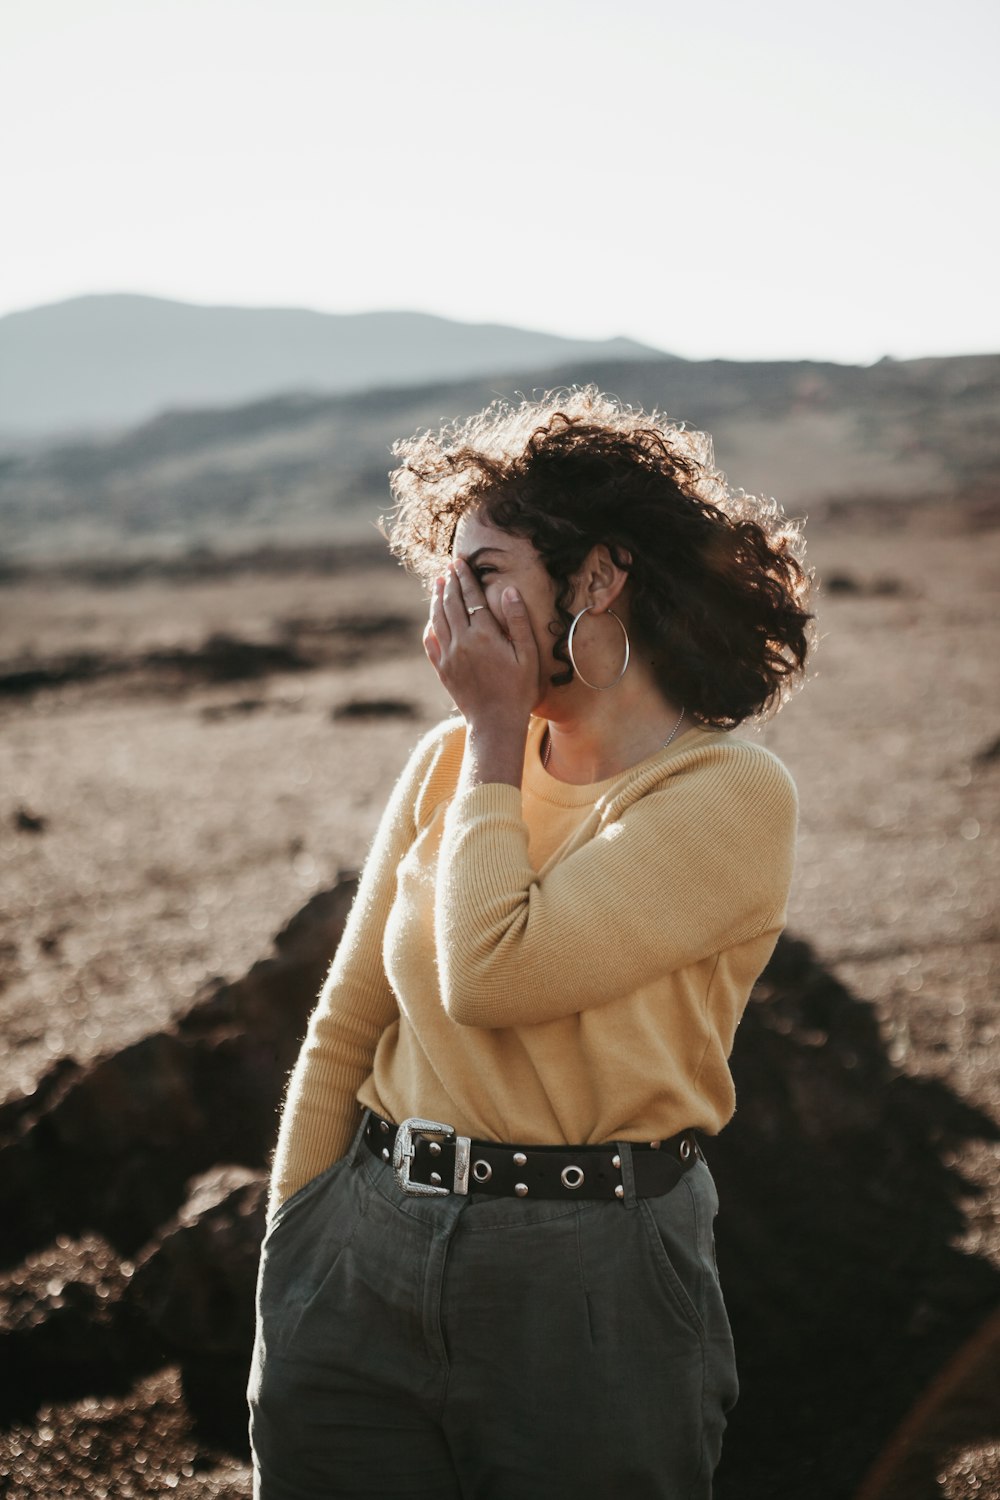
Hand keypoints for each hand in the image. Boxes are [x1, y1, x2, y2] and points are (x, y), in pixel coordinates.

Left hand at [423, 559, 539, 734]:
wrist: (495, 722)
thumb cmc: (518, 689)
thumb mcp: (527, 654)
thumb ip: (518, 621)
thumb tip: (509, 590)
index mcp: (484, 635)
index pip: (472, 597)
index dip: (465, 578)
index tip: (460, 563)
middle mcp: (462, 641)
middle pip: (451, 603)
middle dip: (449, 583)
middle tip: (448, 568)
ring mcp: (449, 655)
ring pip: (438, 619)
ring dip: (437, 599)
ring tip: (438, 584)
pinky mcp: (442, 669)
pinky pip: (431, 641)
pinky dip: (430, 625)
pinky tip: (432, 619)